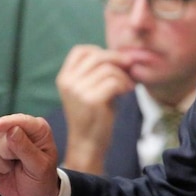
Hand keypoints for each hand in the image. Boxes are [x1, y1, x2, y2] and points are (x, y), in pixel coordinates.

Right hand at [0, 114, 60, 195]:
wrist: (33, 195)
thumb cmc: (41, 178)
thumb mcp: (40, 167)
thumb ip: (26, 148)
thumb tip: (12, 130)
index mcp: (37, 128)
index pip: (18, 120)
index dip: (5, 123)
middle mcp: (17, 129)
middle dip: (8, 154)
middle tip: (22, 163)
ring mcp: (0, 140)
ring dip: (2, 165)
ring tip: (14, 167)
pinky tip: (5, 171)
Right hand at [56, 45, 134, 173]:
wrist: (88, 144)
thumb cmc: (94, 116)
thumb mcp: (90, 90)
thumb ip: (99, 72)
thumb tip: (126, 56)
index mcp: (64, 78)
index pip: (80, 51)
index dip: (100, 51)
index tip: (114, 62)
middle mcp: (68, 82)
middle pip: (98, 56)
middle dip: (118, 60)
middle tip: (130, 68)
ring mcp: (79, 91)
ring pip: (108, 69)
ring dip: (123, 76)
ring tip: (128, 86)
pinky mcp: (92, 100)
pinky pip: (114, 82)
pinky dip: (124, 85)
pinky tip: (127, 92)